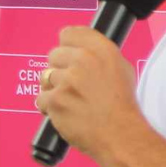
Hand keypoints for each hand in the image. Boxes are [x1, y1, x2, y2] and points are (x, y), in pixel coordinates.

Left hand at [36, 26, 142, 166]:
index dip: (67, 45)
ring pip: (45, 77)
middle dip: (59, 68)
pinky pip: (41, 99)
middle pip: (54, 54)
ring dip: (53, 88)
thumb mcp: (121, 68)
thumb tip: (81, 51)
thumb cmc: (123, 105)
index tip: (68, 54)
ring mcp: (66, 80)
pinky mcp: (54, 100)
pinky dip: (50, 107)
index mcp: (101, 49)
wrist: (119, 133)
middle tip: (72, 84)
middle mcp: (83, 60)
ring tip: (70, 101)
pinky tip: (66, 112)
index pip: (70, 33)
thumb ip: (99, 55)